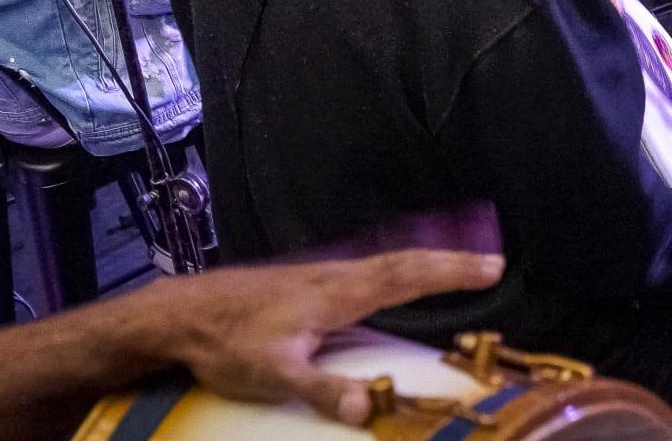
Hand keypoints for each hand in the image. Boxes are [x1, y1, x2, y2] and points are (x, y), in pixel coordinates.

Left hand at [144, 251, 504, 426]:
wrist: (180, 313)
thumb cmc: (227, 343)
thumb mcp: (274, 375)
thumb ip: (323, 390)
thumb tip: (369, 409)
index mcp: (336, 294)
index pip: (405, 277)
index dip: (449, 272)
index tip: (490, 267)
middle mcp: (335, 277)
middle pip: (403, 263)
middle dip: (449, 264)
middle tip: (492, 264)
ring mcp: (320, 277)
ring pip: (385, 264)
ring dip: (425, 264)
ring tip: (456, 269)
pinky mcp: (306, 285)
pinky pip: (367, 272)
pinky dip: (396, 272)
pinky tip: (394, 283)